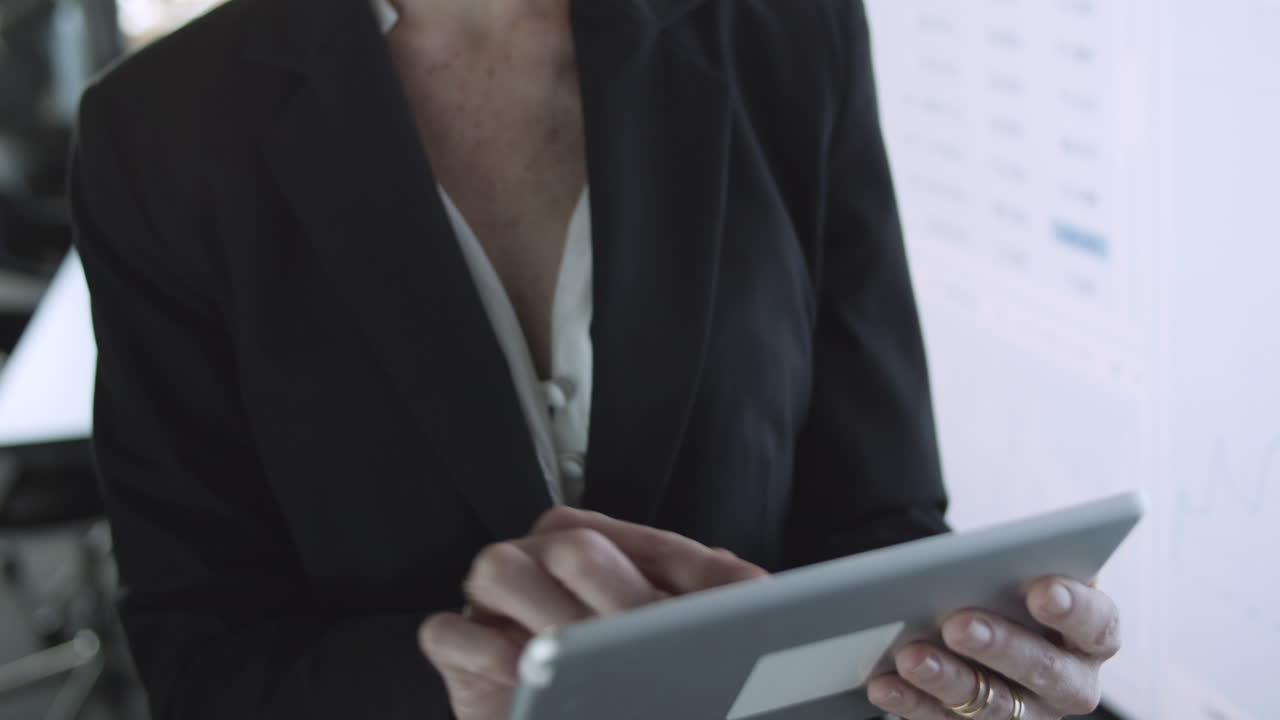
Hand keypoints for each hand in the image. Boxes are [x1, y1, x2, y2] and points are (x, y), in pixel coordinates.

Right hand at [417, 506, 767, 719]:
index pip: (642, 540)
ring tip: (583, 652)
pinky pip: (448, 632)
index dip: (679, 573)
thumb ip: (717, 599)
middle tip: (643, 635)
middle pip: (569, 543)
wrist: (597, 714)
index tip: (720, 610)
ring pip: (498, 568)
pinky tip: (524, 669)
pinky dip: (482, 647)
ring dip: (544, 608)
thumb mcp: (686, 632)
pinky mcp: (462, 657)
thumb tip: (753, 587)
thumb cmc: (634, 679)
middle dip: (614, 591)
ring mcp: (497, 605)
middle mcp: (544, 562)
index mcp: (600, 545)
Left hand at [867, 577, 1120, 719]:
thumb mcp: (1020, 569)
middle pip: (1044, 670)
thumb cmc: (1009, 585)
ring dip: (948, 680)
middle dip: (1000, 646)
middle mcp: (1070, 681)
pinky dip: (912, 702)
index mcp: (1093, 634)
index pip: (1097, 625)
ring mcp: (1029, 712)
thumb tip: (977, 562)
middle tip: (957, 625)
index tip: (1041, 591)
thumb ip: (1013, 567)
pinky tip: (884, 685)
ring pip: (994, 704)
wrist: (985, 612)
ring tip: (911, 656)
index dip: (1074, 609)